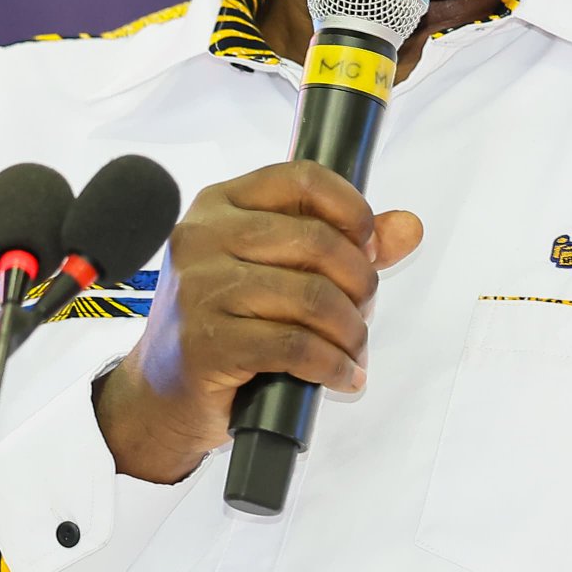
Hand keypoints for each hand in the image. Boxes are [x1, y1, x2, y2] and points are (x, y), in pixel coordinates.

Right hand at [94, 162, 423, 483]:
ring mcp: (200, 290)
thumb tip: (408, 227)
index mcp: (218, 204)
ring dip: (351, 330)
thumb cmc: (224, 322)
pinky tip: (343, 376)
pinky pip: (296, 346)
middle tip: (363, 309)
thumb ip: (342, 242)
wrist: (162, 393)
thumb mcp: (276, 269)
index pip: (302, 178)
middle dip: (359, 281)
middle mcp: (202, 237)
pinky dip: (333, 365)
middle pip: (316, 241)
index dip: (351, 209)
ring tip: (354, 349)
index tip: (369, 245)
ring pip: (312, 297)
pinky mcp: (207, 343)